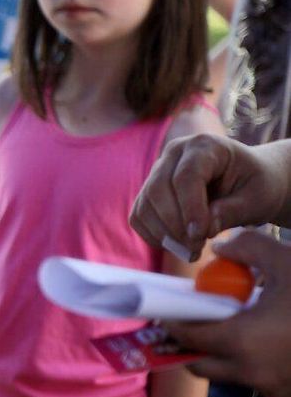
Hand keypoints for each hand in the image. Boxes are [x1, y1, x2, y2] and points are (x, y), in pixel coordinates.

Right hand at [131, 134, 290, 260]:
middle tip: (196, 249)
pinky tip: (177, 245)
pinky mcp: (148, 193)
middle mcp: (174, 154)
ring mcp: (157, 172)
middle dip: (175, 225)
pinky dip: (153, 236)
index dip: (190, 208)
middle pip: (158, 190)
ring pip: (144, 206)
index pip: (186, 176)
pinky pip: (139, 217)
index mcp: (205, 146)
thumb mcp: (257, 197)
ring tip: (191, 251)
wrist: (247, 182)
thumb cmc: (256, 185)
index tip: (201, 235)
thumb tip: (206, 228)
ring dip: (164, 234)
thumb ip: (233, 211)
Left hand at [164, 231, 290, 396]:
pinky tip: (269, 342)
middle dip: (191, 346)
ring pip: (229, 375)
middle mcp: (251, 373)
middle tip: (196, 323)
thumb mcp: (290, 261)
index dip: (172, 322)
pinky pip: (258, 382)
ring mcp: (272, 390)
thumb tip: (219, 246)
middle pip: (200, 365)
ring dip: (224, 355)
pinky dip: (254, 364)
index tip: (166, 311)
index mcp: (243, 341)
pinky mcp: (288, 396)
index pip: (187, 336)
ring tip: (237, 327)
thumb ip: (249, 248)